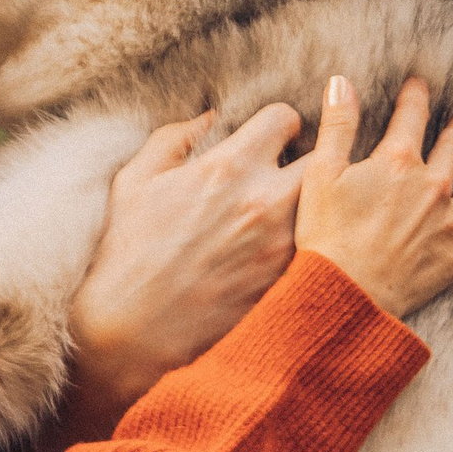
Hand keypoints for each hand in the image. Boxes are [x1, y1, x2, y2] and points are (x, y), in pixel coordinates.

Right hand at [66, 104, 306, 421]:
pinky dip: (309, 246)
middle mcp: (266, 201)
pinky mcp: (288, 285)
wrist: (130, 334)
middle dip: (310, 159)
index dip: (278, 125)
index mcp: (229, 167)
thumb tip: (208, 119)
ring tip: (292, 215)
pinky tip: (287, 254)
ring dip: (314, 205)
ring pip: (327, 208)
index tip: (272, 139)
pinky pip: (317, 251)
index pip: (284, 118)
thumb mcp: (136, 181)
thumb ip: (174, 139)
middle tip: (291, 174)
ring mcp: (284, 247)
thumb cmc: (126, 255)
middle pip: (324, 158)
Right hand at [294, 74, 452, 318]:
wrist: (345, 293)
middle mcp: (432, 186)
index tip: (419, 87)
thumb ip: (336, 124)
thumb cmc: (326, 236)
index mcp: (399, 161)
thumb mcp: (321, 173)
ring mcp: (448, 223)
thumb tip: (342, 82)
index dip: (415, 97)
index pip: (413, 115)